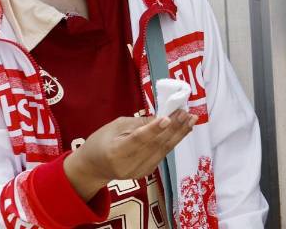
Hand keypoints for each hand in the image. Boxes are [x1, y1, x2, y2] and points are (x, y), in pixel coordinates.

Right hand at [63, 110, 195, 200]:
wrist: (94, 167)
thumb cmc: (102, 141)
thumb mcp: (115, 126)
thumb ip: (138, 123)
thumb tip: (162, 117)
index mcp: (115, 152)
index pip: (137, 140)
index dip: (153, 129)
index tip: (168, 118)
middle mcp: (127, 166)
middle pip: (154, 145)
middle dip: (173, 128)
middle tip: (185, 113)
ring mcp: (138, 172)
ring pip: (162, 150)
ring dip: (178, 134)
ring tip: (190, 119)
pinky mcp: (145, 173)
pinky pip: (162, 154)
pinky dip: (173, 141)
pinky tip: (182, 130)